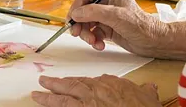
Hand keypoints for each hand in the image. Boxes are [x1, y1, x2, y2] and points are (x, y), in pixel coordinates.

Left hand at [32, 75, 160, 106]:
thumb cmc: (142, 106)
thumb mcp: (146, 95)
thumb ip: (144, 90)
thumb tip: (149, 87)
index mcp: (108, 84)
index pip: (89, 81)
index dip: (79, 84)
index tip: (72, 84)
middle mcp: (95, 91)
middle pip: (71, 85)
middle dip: (56, 84)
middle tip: (43, 82)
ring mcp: (87, 104)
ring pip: (63, 99)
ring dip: (48, 97)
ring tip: (36, 96)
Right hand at [67, 0, 167, 56]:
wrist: (153, 42)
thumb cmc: (141, 25)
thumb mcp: (116, 16)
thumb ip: (95, 12)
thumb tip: (76, 13)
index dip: (77, 4)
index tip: (74, 17)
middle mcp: (106, 3)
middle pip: (82, 9)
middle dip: (79, 22)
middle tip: (76, 32)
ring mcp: (106, 17)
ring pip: (85, 22)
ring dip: (86, 34)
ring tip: (93, 41)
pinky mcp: (107, 29)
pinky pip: (92, 33)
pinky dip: (93, 40)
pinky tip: (100, 45)